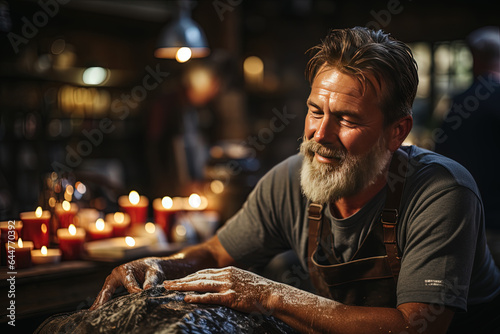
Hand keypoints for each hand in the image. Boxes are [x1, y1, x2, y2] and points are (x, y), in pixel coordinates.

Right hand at [90, 257, 164, 309]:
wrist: (149, 266)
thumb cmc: (151, 269)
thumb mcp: (154, 274)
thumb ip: (151, 281)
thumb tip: (148, 290)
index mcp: (125, 270)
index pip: (129, 284)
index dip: (134, 292)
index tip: (139, 298)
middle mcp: (116, 274)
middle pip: (108, 288)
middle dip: (102, 299)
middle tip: (96, 309)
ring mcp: (113, 280)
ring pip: (104, 292)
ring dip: (99, 302)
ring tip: (92, 312)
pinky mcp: (113, 286)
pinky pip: (106, 294)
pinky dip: (101, 302)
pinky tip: (96, 310)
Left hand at [163, 266, 277, 314]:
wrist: (272, 294)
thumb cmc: (259, 290)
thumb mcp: (243, 280)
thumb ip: (231, 280)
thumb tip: (221, 285)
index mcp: (228, 271)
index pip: (204, 272)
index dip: (189, 276)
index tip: (178, 280)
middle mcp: (225, 275)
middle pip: (198, 276)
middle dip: (181, 280)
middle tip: (166, 284)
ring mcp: (227, 286)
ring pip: (200, 284)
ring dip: (183, 287)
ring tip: (170, 289)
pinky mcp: (230, 297)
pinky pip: (210, 297)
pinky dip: (197, 298)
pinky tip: (186, 300)